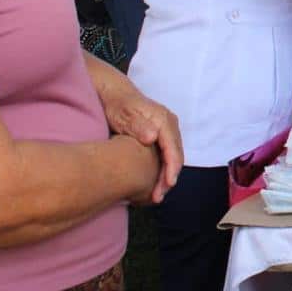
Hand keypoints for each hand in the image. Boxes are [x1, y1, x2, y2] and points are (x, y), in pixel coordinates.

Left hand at [100, 82, 182, 203]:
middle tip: (157, 197)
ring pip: (173, 157)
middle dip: (169, 178)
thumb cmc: (117, 104)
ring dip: (166, 176)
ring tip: (156, 194)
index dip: (171, 169)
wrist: (115, 94)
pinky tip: (153, 181)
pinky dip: (163, 169)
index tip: (167, 185)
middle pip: (176, 155)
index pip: (173, 149)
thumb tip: (152, 137)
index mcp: (164, 120)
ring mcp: (168, 130)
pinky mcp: (162, 135)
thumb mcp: (124, 115)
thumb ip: (138, 125)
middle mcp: (170, 125)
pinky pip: (167, 154)